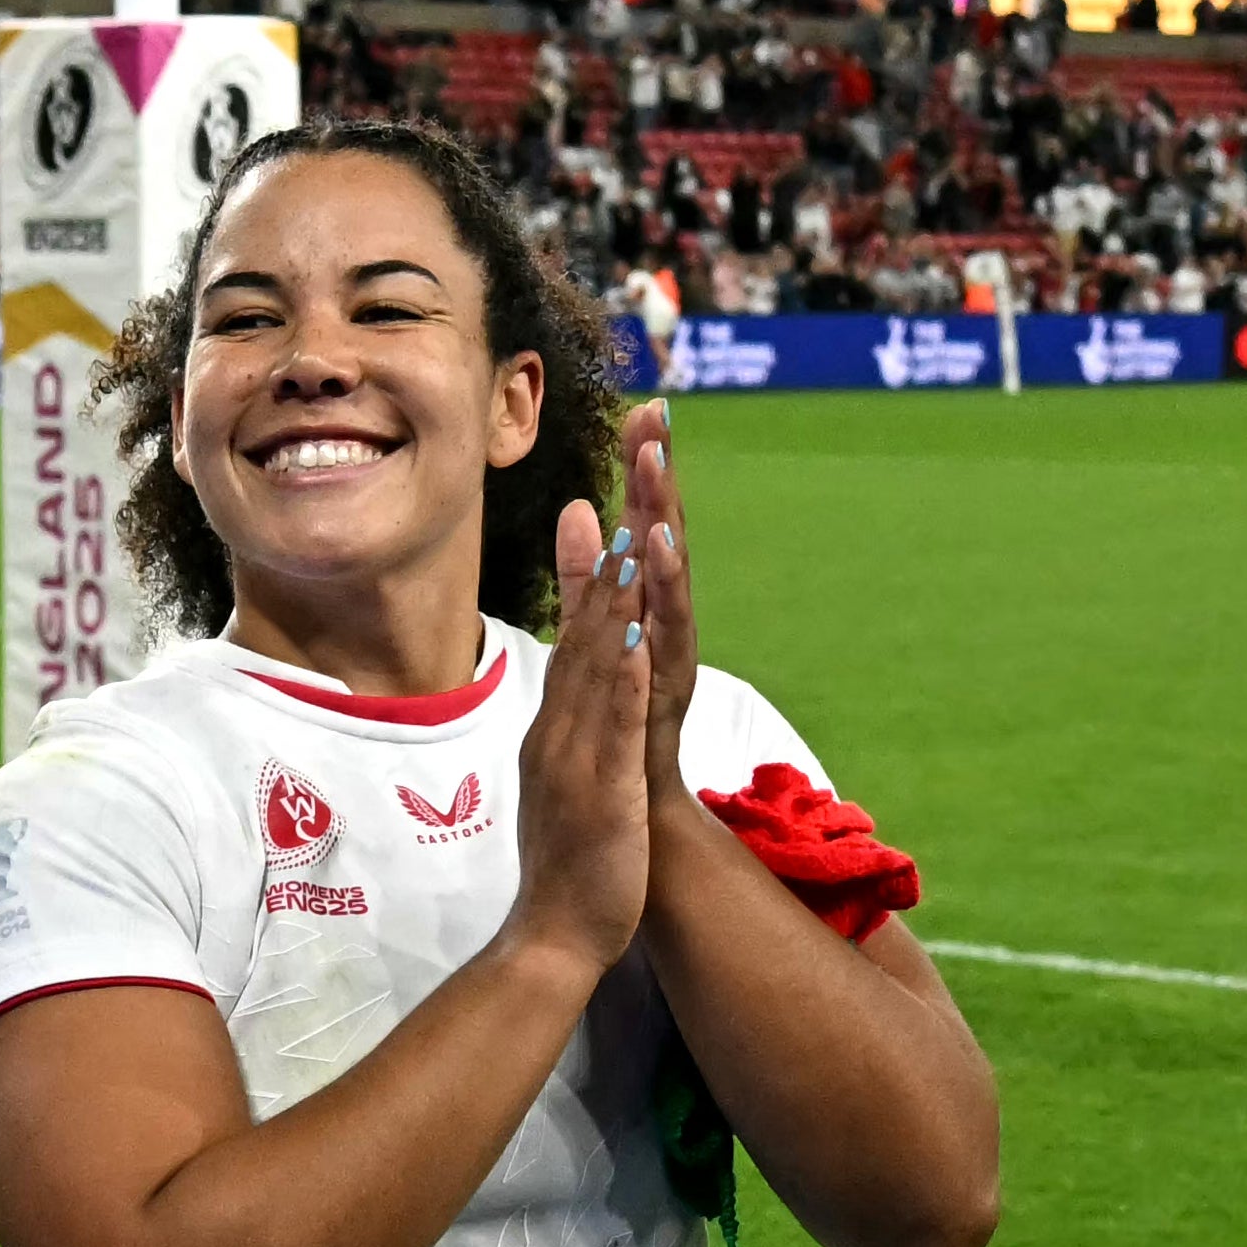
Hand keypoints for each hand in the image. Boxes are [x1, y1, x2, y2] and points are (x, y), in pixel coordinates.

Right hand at [510, 499, 652, 967]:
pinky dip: (619, 675)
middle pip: (582, 626)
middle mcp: (558, 728)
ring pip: (593, 663)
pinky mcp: (597, 790)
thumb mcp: (574, 784)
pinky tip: (635, 633)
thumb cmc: (572, 866)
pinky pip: (609, 724)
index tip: (602, 501)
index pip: (575, 635)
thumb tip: (586, 703)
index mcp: (557, 726)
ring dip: (614, 595)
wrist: (553, 938)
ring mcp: (573, 755)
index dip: (591, 568)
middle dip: (608, 552)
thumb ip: (578, 736)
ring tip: (635, 530)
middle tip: (622, 486)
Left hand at [615, 402, 700, 816]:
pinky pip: (662, 653)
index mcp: (645, 616)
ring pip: (668, 595)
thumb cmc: (619, 744)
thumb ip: (588, 578)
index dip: (647, 472)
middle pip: (664, 546)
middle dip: (661, 483)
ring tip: (656, 486)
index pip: (646, 530)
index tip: (646, 406)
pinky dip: (660, 610)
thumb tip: (578, 507)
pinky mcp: (661, 712)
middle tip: (658, 418)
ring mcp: (667, 673)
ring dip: (663, 539)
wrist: (629, 840)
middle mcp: (665, 636)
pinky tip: (655, 571)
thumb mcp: (596, 646)